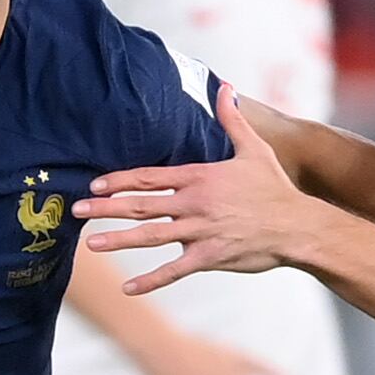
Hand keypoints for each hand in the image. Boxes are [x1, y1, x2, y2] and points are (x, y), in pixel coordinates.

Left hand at [76, 82, 332, 296]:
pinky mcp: (210, 256)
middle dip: (106, 207)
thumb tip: (225, 87)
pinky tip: (127, 287)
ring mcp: (201, 231)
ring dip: (119, 239)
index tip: (94, 182)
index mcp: (200, 177)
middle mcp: (195, 203)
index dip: (119, 179)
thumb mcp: (254, 149)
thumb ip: (232, 119)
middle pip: (142, 204)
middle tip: (77, 210)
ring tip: (91, 244)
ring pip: (152, 235)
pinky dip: (151, 279)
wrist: (298, 225)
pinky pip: (175, 269)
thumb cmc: (274, 188)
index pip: (150, 176)